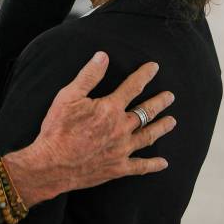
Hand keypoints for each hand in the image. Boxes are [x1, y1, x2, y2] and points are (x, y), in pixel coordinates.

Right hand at [3, 52, 175, 206]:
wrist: (51, 165)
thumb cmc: (57, 129)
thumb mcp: (68, 96)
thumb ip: (88, 76)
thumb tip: (103, 56)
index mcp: (110, 109)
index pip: (133, 87)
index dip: (144, 75)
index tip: (154, 67)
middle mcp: (121, 128)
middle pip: (146, 112)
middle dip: (159, 102)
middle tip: (170, 96)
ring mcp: (121, 149)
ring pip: (148, 136)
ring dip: (161, 127)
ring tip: (172, 121)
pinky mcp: (118, 168)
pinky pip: (140, 166)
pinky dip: (153, 165)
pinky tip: (163, 163)